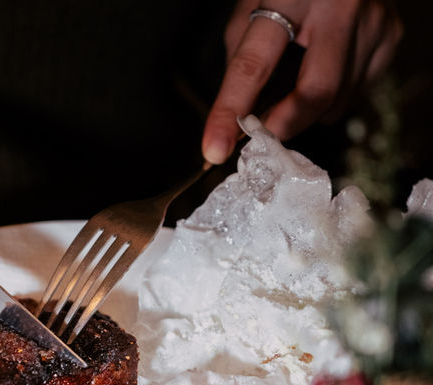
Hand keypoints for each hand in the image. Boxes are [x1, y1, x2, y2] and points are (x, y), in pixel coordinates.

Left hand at [202, 0, 402, 163]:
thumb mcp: (250, 9)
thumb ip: (243, 64)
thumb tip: (237, 122)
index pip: (253, 65)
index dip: (231, 112)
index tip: (215, 149)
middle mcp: (340, 6)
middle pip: (314, 94)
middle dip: (283, 124)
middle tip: (263, 131)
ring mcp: (373, 22)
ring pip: (334, 103)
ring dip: (305, 110)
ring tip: (295, 80)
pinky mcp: (390, 38)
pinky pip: (353, 95)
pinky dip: (331, 97)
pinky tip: (323, 67)